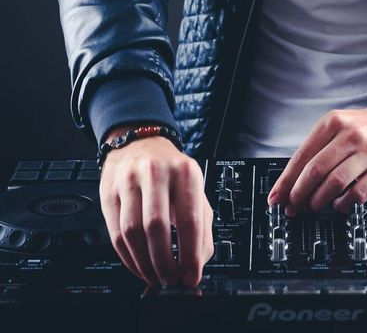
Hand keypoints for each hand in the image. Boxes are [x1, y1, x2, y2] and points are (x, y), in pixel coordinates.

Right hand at [99, 132, 213, 287]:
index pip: (189, 219)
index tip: (191, 276)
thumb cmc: (170, 170)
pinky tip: (138, 266)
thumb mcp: (194, 188)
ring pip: (132, 233)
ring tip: (155, 276)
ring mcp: (128, 181)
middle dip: (164, 263)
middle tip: (170, 280)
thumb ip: (202, 224)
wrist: (139, 141)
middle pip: (157, 228)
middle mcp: (156, 172)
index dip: (190, 254)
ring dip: (144, 264)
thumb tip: (200, 261)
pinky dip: (128, 258)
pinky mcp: (108, 192)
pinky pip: (115, 234)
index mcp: (185, 172)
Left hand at [266, 99, 366, 215]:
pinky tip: (338, 205)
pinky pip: (357, 194)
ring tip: (313, 206)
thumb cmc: (365, 128)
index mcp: (333, 122)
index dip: (286, 181)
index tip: (276, 198)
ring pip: (335, 183)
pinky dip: (343, 204)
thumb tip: (292, 182)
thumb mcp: (339, 126)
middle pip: (316, 171)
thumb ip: (318, 149)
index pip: (302, 155)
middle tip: (292, 207)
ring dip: (318, 201)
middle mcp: (350, 135)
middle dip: (299, 194)